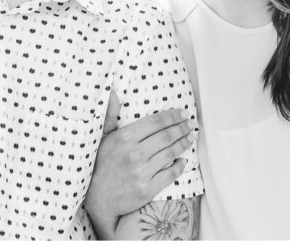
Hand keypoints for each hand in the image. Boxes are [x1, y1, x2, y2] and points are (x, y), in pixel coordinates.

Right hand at [85, 94, 194, 238]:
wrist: (98, 197)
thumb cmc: (102, 163)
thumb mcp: (103, 137)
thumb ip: (110, 115)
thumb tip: (112, 93)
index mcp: (124, 138)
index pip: (155, 122)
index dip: (172, 116)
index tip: (183, 112)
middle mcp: (134, 154)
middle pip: (166, 136)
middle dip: (182, 128)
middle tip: (191, 123)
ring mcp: (141, 172)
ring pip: (170, 154)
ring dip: (184, 144)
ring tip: (191, 137)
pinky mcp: (147, 189)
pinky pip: (170, 174)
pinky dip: (179, 166)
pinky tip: (184, 160)